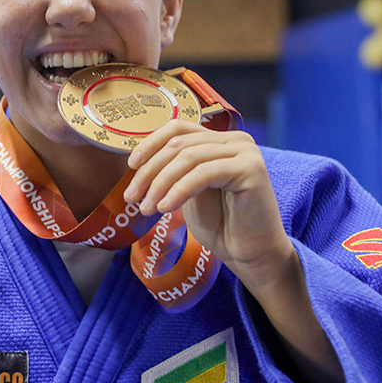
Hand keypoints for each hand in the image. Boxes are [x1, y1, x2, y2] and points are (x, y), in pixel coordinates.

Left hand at [123, 121, 293, 285]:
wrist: (249, 253)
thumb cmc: (220, 225)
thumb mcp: (189, 190)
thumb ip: (173, 170)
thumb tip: (138, 160)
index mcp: (220, 140)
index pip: (178, 129)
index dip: (150, 144)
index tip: (131, 166)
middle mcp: (236, 140)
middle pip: (180, 144)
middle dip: (150, 171)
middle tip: (132, 197)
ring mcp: (245, 152)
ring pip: (189, 158)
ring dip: (161, 184)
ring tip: (147, 208)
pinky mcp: (251, 168)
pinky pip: (204, 173)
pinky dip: (179, 190)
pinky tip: (166, 208)